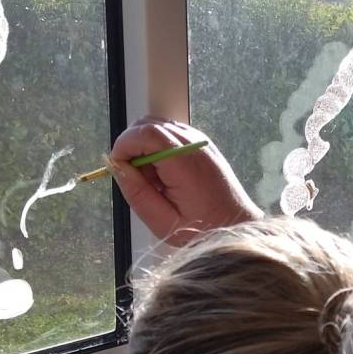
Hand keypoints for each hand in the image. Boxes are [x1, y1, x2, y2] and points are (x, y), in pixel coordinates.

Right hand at [109, 117, 262, 244]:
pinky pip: (170, 134)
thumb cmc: (203, 229)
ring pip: (158, 126)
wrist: (237, 226)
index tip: (119, 168)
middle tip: (139, 179)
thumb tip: (115, 165)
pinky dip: (158, 148)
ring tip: (154, 180)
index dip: (124, 145)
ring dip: (145, 148)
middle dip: (133, 147)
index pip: (145, 132)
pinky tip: (165, 175)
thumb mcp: (162, 220)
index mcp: (185, 162)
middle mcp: (195, 144)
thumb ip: (136, 192)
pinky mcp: (202, 143)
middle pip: (149, 124)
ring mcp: (201, 141)